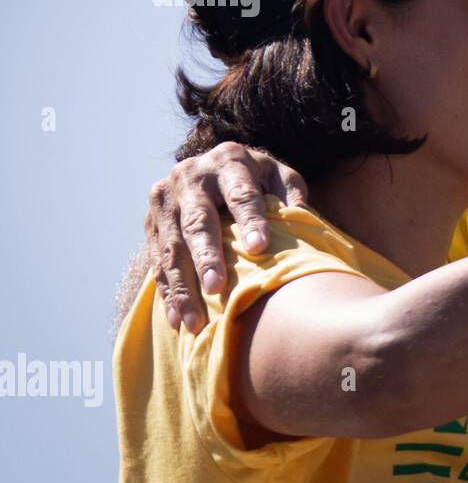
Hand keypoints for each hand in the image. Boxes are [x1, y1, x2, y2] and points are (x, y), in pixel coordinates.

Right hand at [145, 142, 306, 331]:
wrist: (210, 168)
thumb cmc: (257, 179)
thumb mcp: (278, 174)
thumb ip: (291, 191)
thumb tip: (302, 217)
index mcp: (229, 160)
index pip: (241, 193)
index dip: (250, 220)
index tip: (259, 248)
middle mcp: (191, 176)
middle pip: (198, 221)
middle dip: (206, 256)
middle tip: (216, 287)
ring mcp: (165, 200)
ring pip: (171, 247)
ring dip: (182, 286)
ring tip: (195, 321)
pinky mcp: (150, 222)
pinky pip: (156, 261)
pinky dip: (168, 291)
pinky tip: (177, 319)